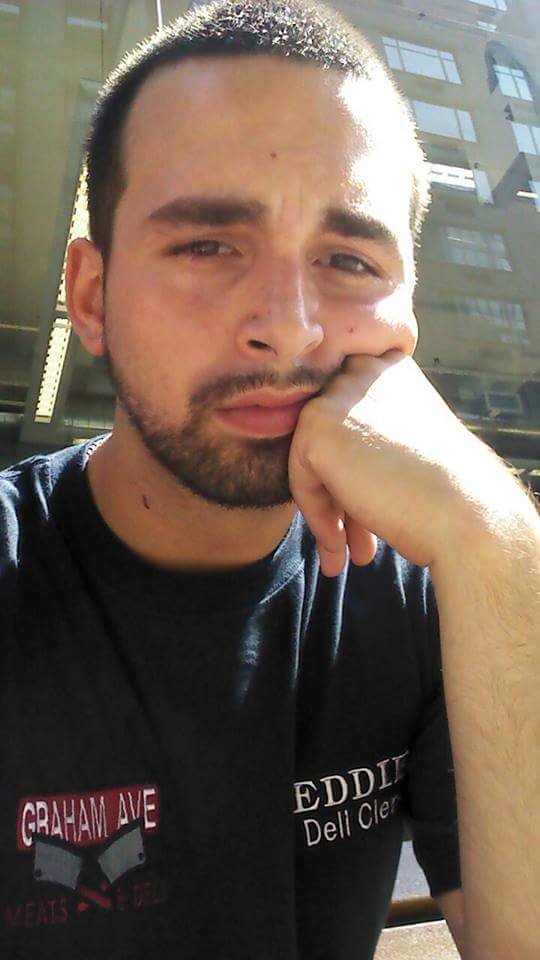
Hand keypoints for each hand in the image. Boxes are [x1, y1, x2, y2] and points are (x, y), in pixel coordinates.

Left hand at [288, 348, 492, 575]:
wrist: (464, 512)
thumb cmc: (449, 489)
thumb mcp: (410, 441)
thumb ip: (372, 436)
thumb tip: (337, 463)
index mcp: (390, 368)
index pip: (350, 416)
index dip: (354, 467)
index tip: (366, 510)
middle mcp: (363, 370)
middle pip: (330, 440)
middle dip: (341, 494)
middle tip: (358, 540)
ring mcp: (337, 396)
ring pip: (312, 462)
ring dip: (329, 512)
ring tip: (348, 553)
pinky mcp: (316, 429)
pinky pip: (301, 482)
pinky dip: (319, 518)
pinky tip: (340, 548)